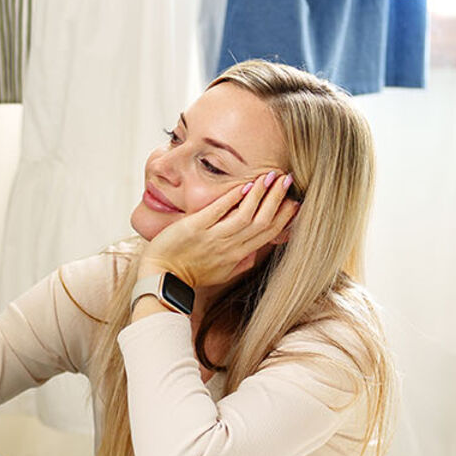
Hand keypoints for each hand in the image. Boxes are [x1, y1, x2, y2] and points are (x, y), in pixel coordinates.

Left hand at [142, 171, 298, 289]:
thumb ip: (240, 264)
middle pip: (262, 221)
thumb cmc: (189, 275)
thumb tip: (255, 255)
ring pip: (245, 214)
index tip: (294, 201)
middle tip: (287, 180)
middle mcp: (229, 246)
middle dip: (277, 199)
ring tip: (270, 176)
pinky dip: (233, 197)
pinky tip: (244, 185)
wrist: (161, 278)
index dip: (284, 216)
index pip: (268, 234)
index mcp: (237, 256)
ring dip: (260, 194)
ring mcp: (212, 237)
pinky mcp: (195, 228)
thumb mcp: (220, 274)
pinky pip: (219, 210)